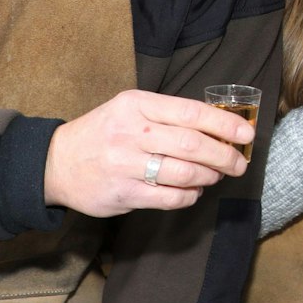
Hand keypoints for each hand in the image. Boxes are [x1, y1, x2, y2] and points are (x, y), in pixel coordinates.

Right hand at [44, 88, 253, 216]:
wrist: (56, 162)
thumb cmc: (104, 133)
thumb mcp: (130, 109)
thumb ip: (168, 115)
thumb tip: (219, 126)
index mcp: (137, 105)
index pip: (191, 112)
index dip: (224, 124)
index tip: (246, 134)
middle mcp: (131, 132)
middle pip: (192, 145)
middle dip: (224, 156)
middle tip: (238, 164)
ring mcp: (126, 165)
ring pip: (184, 173)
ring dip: (208, 177)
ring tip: (214, 176)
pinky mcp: (123, 193)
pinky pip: (169, 197)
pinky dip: (189, 196)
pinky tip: (193, 191)